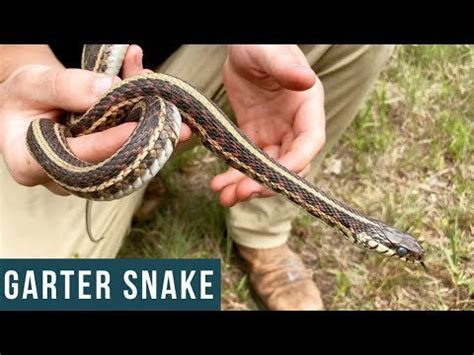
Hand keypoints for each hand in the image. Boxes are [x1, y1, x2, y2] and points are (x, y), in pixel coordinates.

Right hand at [0, 45, 190, 194]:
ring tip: (178, 119)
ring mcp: (88, 177)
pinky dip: (148, 130)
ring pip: (126, 163)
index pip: (75, 159)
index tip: (134, 128)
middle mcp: (64, 179)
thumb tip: (108, 90)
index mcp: (31, 165)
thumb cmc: (27, 96)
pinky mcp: (106, 167)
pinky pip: (131, 153)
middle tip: (178, 129)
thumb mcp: (34, 83)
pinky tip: (164, 109)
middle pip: (109, 167)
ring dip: (154, 138)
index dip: (106, 144)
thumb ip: (65, 86)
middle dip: (146, 145)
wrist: (34, 103)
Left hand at [210, 45, 325, 206]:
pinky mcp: (255, 135)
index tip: (272, 175)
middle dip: (267, 181)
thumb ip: (285, 66)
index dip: (296, 161)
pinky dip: (235, 174)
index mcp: (307, 105)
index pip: (310, 141)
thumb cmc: (260, 42)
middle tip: (241, 193)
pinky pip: (248, 160)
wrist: (241, 47)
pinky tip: (220, 184)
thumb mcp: (268, 51)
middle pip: (289, 163)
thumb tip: (307, 80)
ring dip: (248, 185)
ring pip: (267, 168)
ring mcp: (276, 132)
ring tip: (224, 196)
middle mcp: (295, 124)